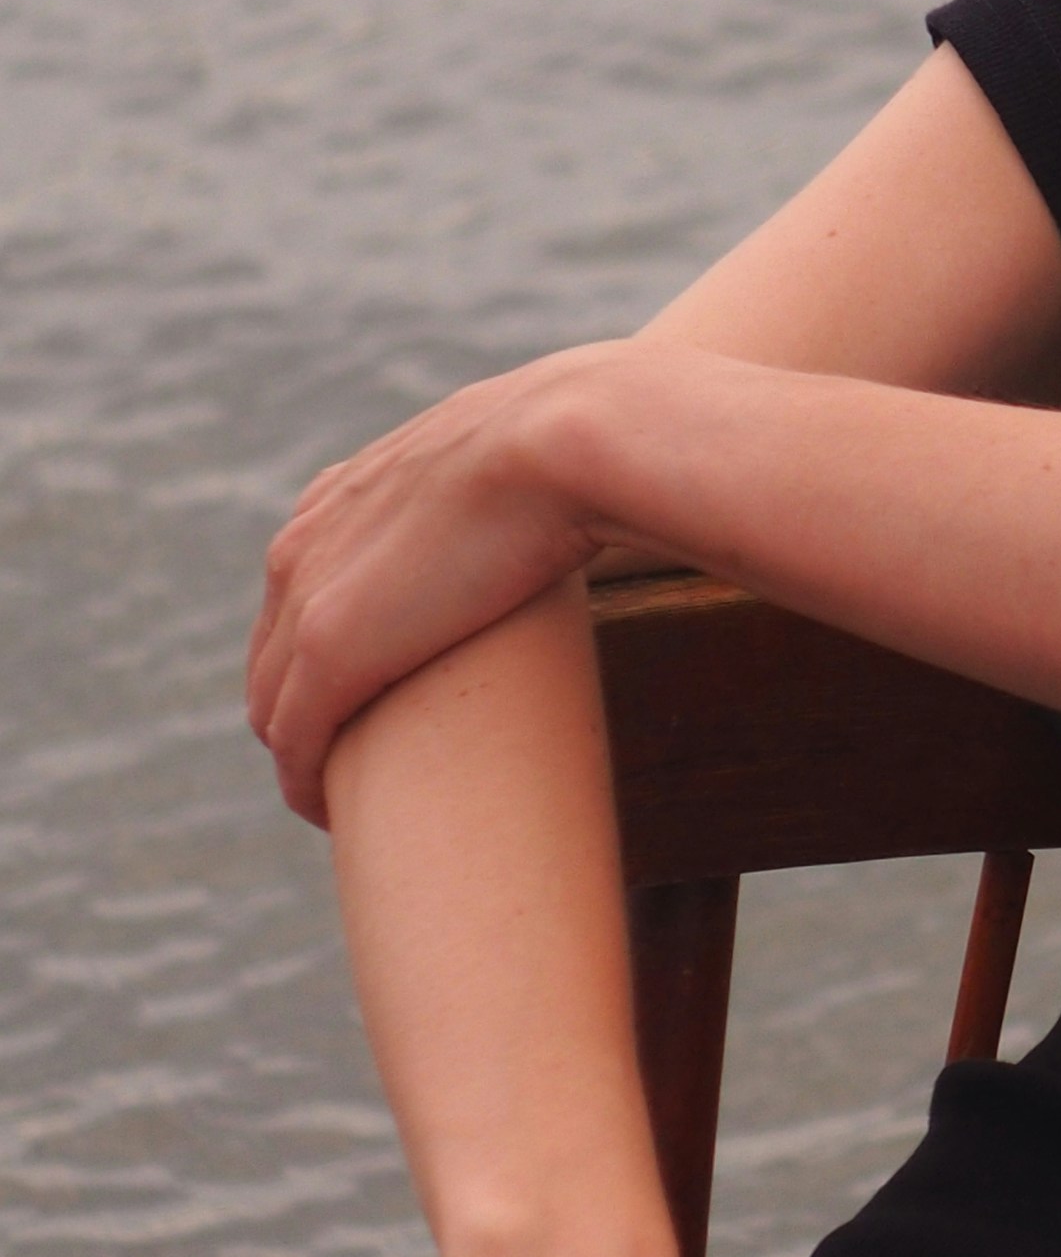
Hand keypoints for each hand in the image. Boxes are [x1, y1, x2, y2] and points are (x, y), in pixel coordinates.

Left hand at [249, 349, 625, 823]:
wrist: (567, 441)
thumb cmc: (577, 444)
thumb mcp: (523, 456)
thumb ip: (522, 479)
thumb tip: (592, 494)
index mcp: (343, 494)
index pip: (303, 589)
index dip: (330, 650)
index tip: (380, 690)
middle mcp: (305, 544)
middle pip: (273, 653)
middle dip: (305, 712)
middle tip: (366, 758)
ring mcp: (309, 601)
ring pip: (273, 707)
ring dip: (305, 758)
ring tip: (358, 796)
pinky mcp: (330, 658)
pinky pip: (294, 746)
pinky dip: (306, 787)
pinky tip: (336, 815)